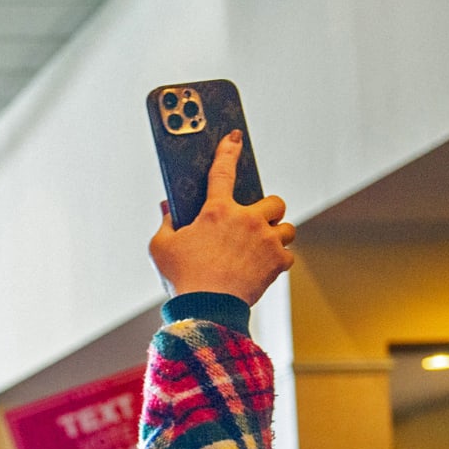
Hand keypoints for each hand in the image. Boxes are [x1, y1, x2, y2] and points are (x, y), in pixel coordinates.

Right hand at [147, 132, 294, 305]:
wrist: (205, 311)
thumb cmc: (181, 279)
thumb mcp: (161, 248)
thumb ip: (166, 223)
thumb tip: (167, 207)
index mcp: (216, 211)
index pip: (222, 171)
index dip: (228, 151)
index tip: (234, 137)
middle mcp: (246, 220)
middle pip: (274, 202)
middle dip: (267, 211)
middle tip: (255, 223)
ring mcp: (266, 240)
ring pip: (286, 228)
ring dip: (276, 235)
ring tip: (261, 248)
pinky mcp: (277, 262)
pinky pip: (286, 255)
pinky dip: (276, 261)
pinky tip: (262, 269)